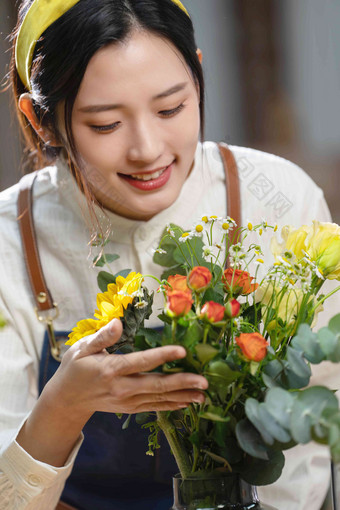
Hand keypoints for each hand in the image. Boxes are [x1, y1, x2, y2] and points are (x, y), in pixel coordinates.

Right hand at [47, 318, 207, 417]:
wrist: (67, 401)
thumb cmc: (75, 369)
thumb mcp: (82, 348)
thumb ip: (102, 336)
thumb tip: (119, 323)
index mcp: (111, 369)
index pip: (141, 362)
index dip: (163, 356)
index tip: (182, 351)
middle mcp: (122, 387)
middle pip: (156, 385)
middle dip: (182, 383)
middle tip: (204, 381)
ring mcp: (127, 401)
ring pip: (159, 398)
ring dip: (183, 396)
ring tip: (203, 394)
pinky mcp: (130, 408)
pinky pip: (154, 407)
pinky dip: (172, 405)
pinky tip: (187, 402)